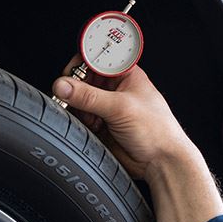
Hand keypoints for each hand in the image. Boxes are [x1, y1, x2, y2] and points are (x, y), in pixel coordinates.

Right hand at [52, 55, 194, 180]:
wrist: (160, 162)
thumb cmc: (157, 130)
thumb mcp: (120, 107)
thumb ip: (88, 96)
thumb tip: (63, 85)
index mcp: (124, 74)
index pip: (96, 59)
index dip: (80, 64)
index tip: (69, 74)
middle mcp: (113, 89)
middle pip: (82, 79)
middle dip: (73, 88)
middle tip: (69, 96)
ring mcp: (105, 107)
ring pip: (78, 99)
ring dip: (75, 106)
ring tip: (84, 115)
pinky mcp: (98, 125)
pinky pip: (79, 117)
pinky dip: (78, 121)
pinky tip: (88, 126)